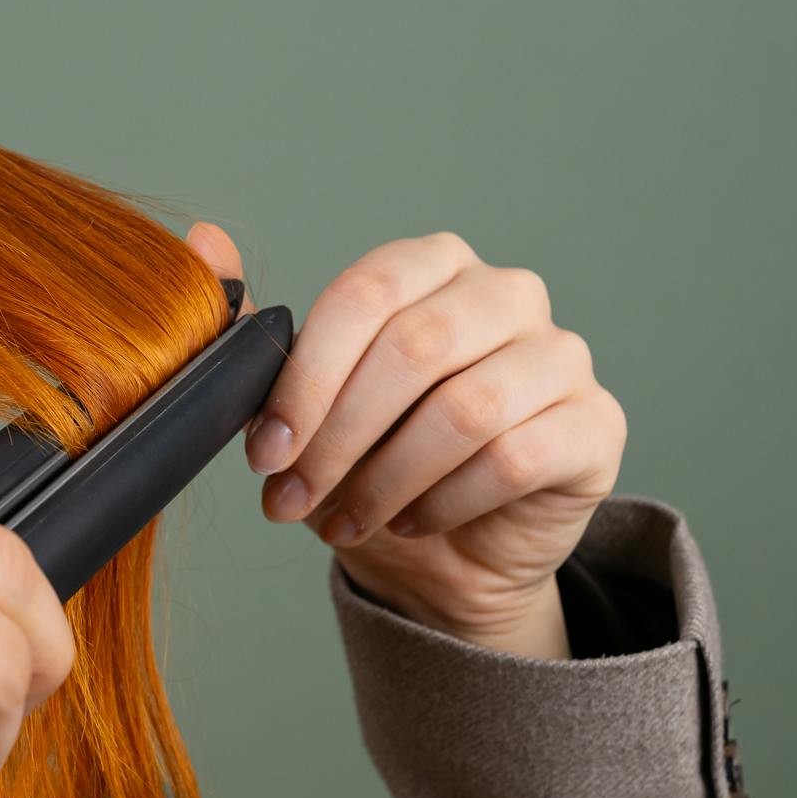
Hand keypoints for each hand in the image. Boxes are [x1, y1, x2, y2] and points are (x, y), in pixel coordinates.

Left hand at [186, 225, 626, 658]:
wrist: (446, 554)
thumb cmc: (371, 462)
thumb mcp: (301, 405)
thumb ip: (254, 332)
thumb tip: (201, 243)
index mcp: (432, 266)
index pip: (365, 297)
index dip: (305, 381)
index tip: (264, 455)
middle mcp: (506, 294)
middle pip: (415, 349)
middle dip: (338, 438)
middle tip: (292, 502)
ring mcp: (561, 355)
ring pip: (466, 410)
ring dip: (386, 479)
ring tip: (344, 522)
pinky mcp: (596, 425)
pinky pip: (514, 458)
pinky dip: (444, 502)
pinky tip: (410, 523)